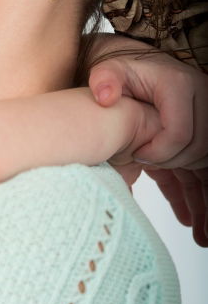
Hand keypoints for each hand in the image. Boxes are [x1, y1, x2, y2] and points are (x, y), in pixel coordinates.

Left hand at [88, 46, 207, 245]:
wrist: (130, 67)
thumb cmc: (119, 71)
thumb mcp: (108, 69)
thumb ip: (105, 79)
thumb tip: (104, 95)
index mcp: (179, 87)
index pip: (179, 133)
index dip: (159, 151)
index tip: (137, 156)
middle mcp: (200, 101)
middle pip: (198, 149)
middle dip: (176, 167)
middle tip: (150, 171)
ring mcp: (203, 120)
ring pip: (205, 164)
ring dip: (203, 201)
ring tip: (201, 236)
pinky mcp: (197, 136)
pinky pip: (202, 171)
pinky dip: (199, 197)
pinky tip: (198, 226)